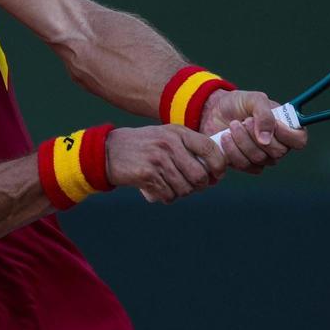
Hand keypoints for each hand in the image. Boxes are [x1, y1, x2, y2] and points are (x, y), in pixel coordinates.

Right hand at [105, 126, 225, 203]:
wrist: (110, 151)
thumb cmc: (145, 147)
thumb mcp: (167, 137)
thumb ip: (189, 149)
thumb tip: (214, 174)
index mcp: (178, 133)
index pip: (210, 148)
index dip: (219, 165)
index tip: (217, 175)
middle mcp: (170, 144)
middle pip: (199, 175)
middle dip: (199, 186)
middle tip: (193, 186)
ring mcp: (158, 159)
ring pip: (185, 188)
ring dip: (181, 193)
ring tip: (171, 186)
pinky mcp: (147, 174)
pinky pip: (168, 195)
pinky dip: (166, 197)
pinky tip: (159, 189)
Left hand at [198, 89, 308, 173]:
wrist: (214, 111)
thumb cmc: (238, 103)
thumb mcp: (254, 99)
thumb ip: (264, 115)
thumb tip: (266, 139)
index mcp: (285, 127)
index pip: (299, 140)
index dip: (288, 135)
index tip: (273, 124)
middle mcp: (277, 145)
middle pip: (278, 152)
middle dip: (257, 135)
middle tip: (245, 120)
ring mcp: (262, 157)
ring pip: (259, 159)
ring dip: (242, 140)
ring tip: (233, 125)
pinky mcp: (246, 164)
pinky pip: (244, 165)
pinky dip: (233, 150)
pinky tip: (225, 137)